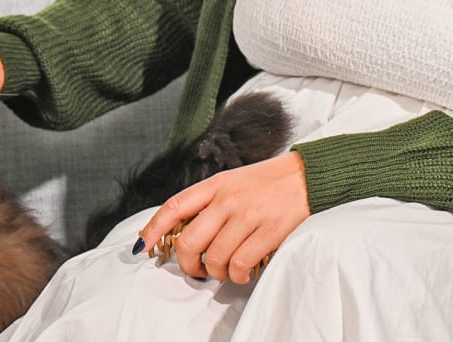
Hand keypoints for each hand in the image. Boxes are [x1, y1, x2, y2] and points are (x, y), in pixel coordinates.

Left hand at [137, 152, 309, 283]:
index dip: (153, 228)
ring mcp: (248, 215)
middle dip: (187, 264)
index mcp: (216, 185)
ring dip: (216, 273)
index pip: (174, 207)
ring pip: (214, 258)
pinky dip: (237, 276)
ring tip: (225, 271)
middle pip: (189, 241)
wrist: (309, 175)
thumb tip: (185, 231)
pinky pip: (240, 264)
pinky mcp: (269, 231)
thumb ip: (211, 202)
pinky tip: (242, 272)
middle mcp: (228, 199)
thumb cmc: (269, 182)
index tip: (143, 246)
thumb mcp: (234, 182)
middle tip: (196, 270)